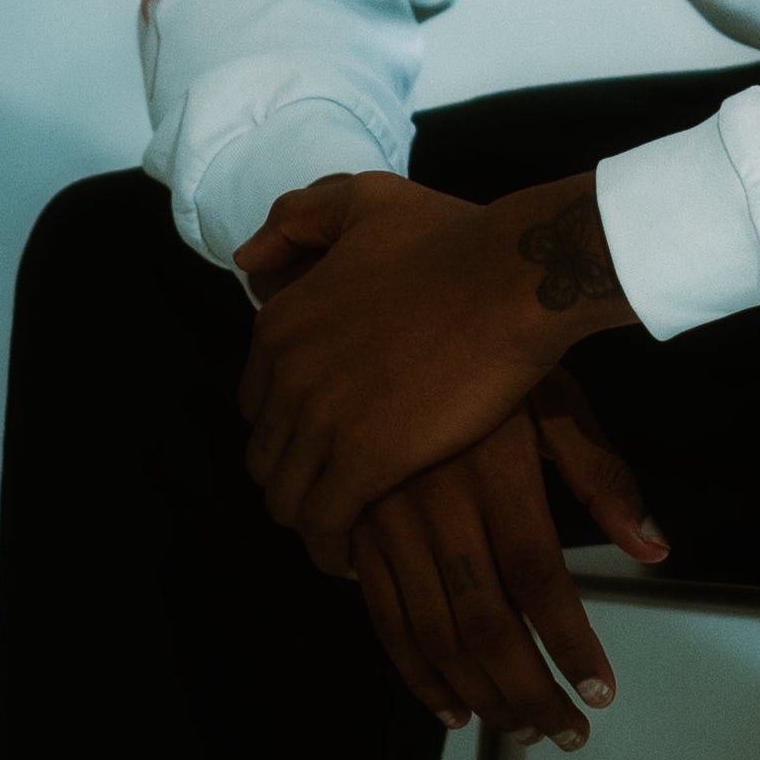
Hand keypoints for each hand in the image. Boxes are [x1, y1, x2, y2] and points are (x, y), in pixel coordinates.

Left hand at [236, 167, 633, 568]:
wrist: (510, 277)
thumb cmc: (451, 239)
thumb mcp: (362, 201)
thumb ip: (297, 220)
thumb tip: (249, 259)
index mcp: (281, 322)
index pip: (255, 403)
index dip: (285, 429)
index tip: (320, 444)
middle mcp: (288, 375)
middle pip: (266, 455)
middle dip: (293, 479)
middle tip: (332, 494)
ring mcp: (322, 420)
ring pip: (287, 497)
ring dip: (308, 520)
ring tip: (342, 534)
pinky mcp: (366, 459)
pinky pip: (325, 524)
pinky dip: (332, 548)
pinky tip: (354, 558)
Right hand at [348, 383, 667, 743]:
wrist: (381, 302)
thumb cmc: (486, 347)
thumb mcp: (553, 396)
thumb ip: (601, 477)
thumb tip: (654, 550)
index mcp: (491, 470)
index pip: (538, 580)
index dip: (570, 644)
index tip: (601, 691)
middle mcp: (433, 501)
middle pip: (484, 622)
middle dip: (527, 691)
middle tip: (565, 733)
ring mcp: (384, 519)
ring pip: (431, 632)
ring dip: (478, 694)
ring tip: (521, 730)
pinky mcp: (353, 528)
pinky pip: (381, 617)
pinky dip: (415, 672)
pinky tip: (450, 707)